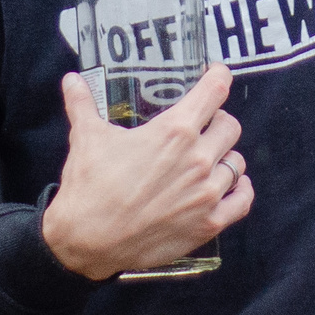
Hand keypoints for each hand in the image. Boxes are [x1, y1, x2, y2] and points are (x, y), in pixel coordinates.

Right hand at [42, 66, 253, 279]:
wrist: (87, 240)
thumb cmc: (89, 187)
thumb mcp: (86, 138)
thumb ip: (83, 104)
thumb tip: (71, 80)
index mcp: (174, 131)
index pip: (214, 91)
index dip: (219, 76)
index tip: (216, 74)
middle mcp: (198, 159)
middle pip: (230, 127)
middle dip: (218, 122)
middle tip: (204, 126)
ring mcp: (207, 193)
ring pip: (237, 162)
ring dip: (225, 157)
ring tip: (209, 160)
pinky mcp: (209, 223)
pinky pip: (242, 200)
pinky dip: (240, 190)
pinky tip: (230, 186)